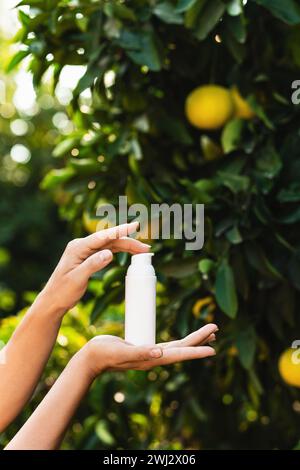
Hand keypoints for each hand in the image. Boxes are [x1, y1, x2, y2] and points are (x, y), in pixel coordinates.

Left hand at [41, 222, 148, 314]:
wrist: (53, 300)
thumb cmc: (62, 291)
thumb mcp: (77, 279)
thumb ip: (93, 265)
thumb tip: (109, 253)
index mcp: (78, 247)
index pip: (102, 236)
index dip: (120, 230)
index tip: (135, 225)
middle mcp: (82, 245)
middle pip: (109, 240)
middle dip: (128, 242)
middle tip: (146, 249)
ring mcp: (85, 251)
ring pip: (110, 245)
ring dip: (126, 246)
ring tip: (142, 251)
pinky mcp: (88, 257)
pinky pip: (106, 251)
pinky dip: (119, 251)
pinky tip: (129, 253)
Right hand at [82, 324, 217, 378]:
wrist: (91, 358)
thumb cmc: (104, 354)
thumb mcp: (121, 351)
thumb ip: (139, 352)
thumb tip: (159, 352)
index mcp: (152, 359)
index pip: (179, 353)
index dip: (196, 350)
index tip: (213, 348)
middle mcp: (155, 357)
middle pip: (183, 348)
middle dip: (199, 339)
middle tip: (215, 329)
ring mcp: (150, 353)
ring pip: (177, 346)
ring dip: (192, 340)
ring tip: (208, 334)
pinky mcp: (144, 348)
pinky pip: (167, 344)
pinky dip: (179, 340)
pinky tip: (181, 339)